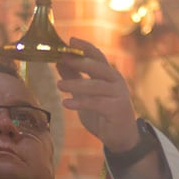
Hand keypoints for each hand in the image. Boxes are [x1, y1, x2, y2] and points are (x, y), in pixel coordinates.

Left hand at [55, 38, 140, 152]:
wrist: (120, 138)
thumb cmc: (102, 115)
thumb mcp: (85, 95)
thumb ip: (75, 78)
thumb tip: (59, 62)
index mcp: (109, 75)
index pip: (98, 56)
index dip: (85, 47)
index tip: (70, 40)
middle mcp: (116, 81)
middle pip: (97, 66)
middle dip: (79, 61)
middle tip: (61, 59)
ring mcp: (119, 94)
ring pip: (95, 85)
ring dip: (75, 84)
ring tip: (58, 85)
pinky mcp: (117, 109)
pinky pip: (97, 103)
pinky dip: (80, 102)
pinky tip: (66, 103)